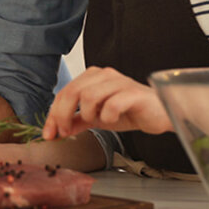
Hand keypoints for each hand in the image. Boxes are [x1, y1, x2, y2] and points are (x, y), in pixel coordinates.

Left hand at [43, 66, 172, 139]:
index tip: (49, 133)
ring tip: (96, 122)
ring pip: (89, 96)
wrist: (159, 114)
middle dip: (64, 115)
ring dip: (88, 115)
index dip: (53, 114)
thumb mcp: (98, 117)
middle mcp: (105, 75)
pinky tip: (113, 120)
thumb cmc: (130, 111)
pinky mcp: (134, 93)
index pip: (65, 92)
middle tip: (65, 133)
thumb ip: (78, 121)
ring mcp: (119, 82)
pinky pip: (112, 104)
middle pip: (73, 91)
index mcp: (93, 77)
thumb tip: (57, 131)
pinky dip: (107, 116)